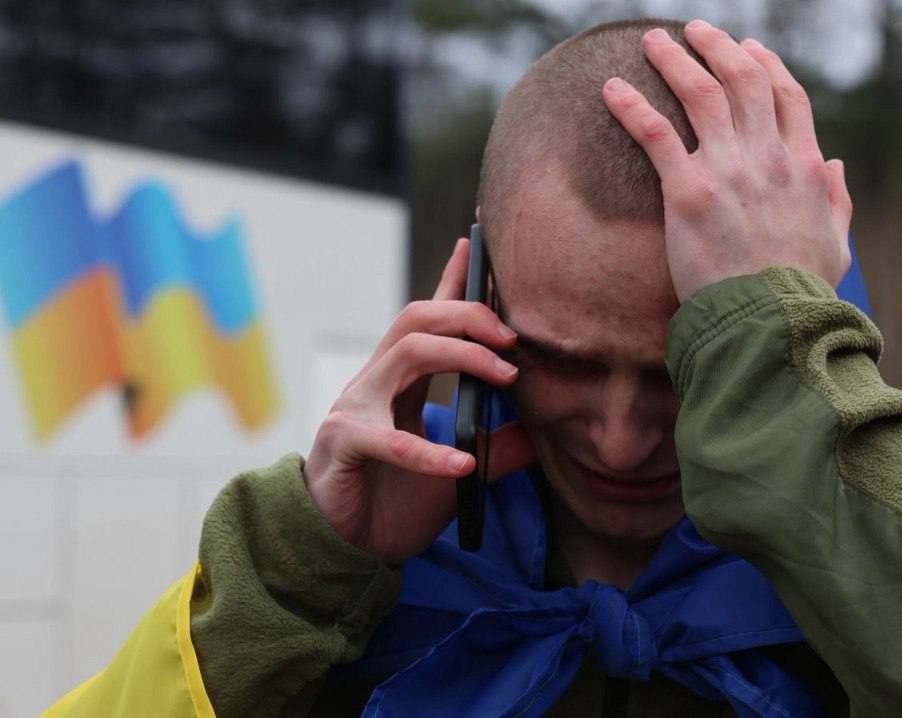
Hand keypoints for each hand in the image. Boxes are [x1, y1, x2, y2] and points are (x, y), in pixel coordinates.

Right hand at [304, 239, 535, 562]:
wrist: (344, 550)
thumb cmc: (394, 504)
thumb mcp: (458, 474)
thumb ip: (497, 450)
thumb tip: (542, 431)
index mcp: (401, 381)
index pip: (429, 320)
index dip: (451, 281)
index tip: (476, 246)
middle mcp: (376, 382)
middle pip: (418, 319)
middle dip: (469, 316)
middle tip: (514, 340)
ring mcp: (355, 407)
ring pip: (407, 353)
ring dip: (462, 359)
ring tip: (505, 379)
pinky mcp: (343, 443)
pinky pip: (388, 438)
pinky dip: (429, 451)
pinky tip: (462, 463)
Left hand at [602, 20, 852, 301]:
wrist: (769, 326)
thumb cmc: (801, 296)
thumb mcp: (836, 245)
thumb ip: (837, 202)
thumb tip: (836, 166)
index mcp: (804, 168)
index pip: (788, 97)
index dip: (767, 65)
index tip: (749, 49)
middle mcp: (768, 158)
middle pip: (744, 80)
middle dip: (718, 47)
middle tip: (695, 31)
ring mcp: (728, 171)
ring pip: (701, 93)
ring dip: (674, 60)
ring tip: (652, 41)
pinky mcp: (687, 192)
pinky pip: (655, 133)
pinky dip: (631, 106)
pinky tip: (611, 88)